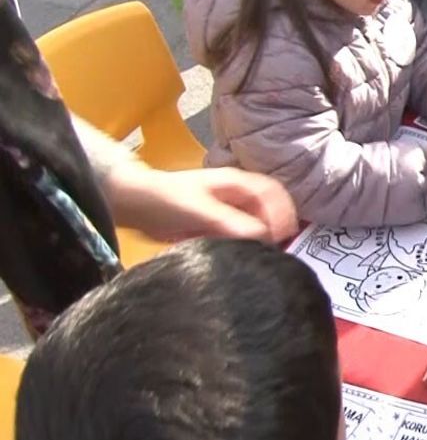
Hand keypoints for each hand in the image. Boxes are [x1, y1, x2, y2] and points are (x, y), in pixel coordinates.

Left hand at [103, 164, 297, 243]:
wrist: (131, 205)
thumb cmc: (165, 201)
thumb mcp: (199, 211)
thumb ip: (230, 222)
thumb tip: (263, 237)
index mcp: (236, 183)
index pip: (274, 193)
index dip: (283, 213)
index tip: (280, 237)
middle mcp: (236, 195)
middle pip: (271, 207)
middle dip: (279, 225)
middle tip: (277, 248)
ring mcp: (226, 210)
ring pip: (258, 221)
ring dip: (264, 236)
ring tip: (263, 255)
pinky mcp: (216, 225)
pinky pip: (241, 233)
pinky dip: (248, 244)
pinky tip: (243, 256)